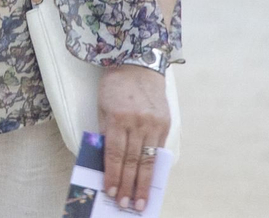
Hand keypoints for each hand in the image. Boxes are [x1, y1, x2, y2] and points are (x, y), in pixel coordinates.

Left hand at [99, 64, 170, 212]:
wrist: (138, 65)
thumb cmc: (115, 86)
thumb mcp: (102, 107)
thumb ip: (105, 132)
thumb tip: (107, 160)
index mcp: (118, 118)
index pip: (115, 153)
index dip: (113, 175)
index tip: (110, 191)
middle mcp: (138, 122)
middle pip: (132, 161)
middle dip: (128, 186)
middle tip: (126, 204)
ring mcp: (154, 124)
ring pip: (147, 160)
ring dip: (143, 184)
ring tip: (139, 201)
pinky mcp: (165, 124)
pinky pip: (158, 150)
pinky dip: (153, 168)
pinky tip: (150, 181)